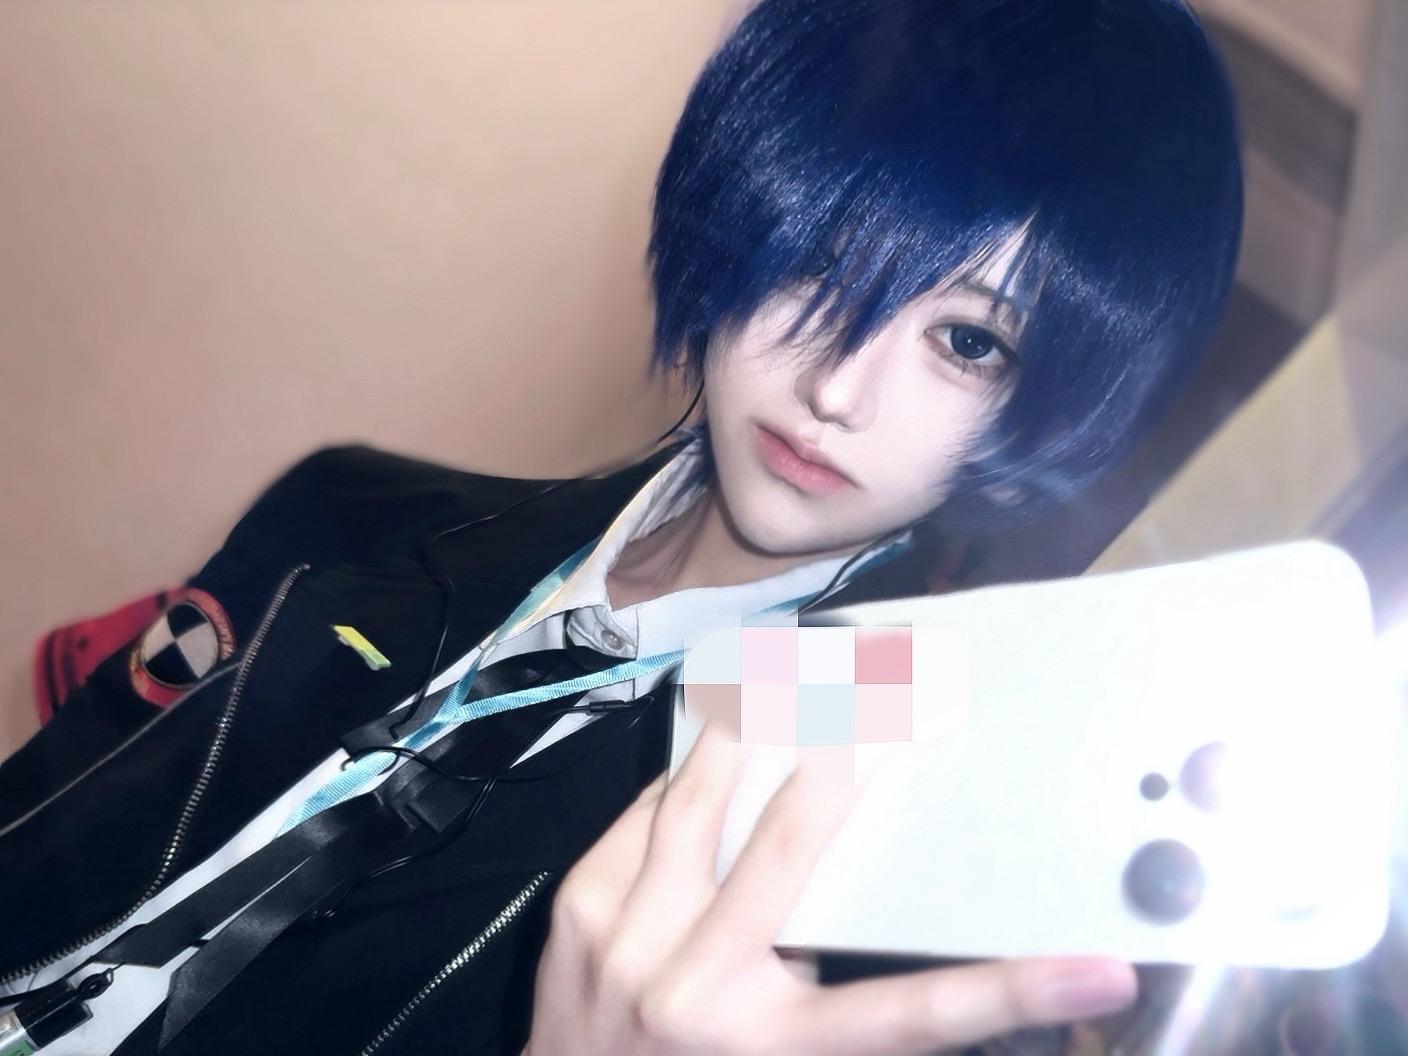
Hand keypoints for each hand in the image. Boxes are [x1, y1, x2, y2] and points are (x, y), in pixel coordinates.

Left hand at [522, 722, 1136, 1054]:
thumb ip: (839, 1013)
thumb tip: (906, 927)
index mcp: (770, 1046)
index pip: (911, 1016)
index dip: (1010, 991)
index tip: (1096, 966)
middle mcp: (698, 986)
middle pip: (794, 846)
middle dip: (851, 753)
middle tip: (897, 685)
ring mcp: (627, 937)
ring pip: (703, 800)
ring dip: (755, 724)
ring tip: (799, 664)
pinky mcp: (578, 906)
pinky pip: (646, 816)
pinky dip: (687, 780)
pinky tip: (714, 745)